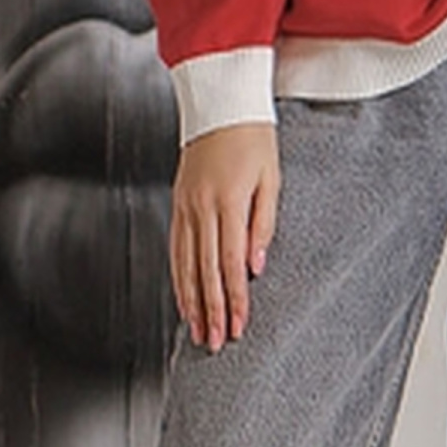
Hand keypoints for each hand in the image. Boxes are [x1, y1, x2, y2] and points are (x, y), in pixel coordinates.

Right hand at [168, 121, 279, 351]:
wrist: (220, 103)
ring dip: (192, 300)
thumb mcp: (270, 180)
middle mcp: (202, 208)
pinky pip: (176, 248)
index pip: (231, 263)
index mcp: (228, 203)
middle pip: (206, 271)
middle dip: (211, 310)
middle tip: (214, 342)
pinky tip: (182, 296)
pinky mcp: (178, 204)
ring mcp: (186, 207)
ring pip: (185, 264)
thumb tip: (256, 266)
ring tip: (197, 330)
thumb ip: (263, 226)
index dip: (234, 299)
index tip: (237, 326)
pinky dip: (178, 276)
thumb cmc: (253, 138)